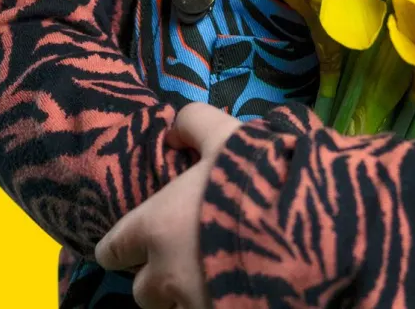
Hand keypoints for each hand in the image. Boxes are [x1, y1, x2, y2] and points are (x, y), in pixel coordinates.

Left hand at [94, 102, 241, 308]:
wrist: (302, 230)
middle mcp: (165, 277)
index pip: (111, 250)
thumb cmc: (253, 178)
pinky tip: (236, 287)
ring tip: (213, 273)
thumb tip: (175, 128)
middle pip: (142, 291)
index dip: (122, 245)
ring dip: (186, 295)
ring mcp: (192, 306)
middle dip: (157, 279)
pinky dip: (216, 303)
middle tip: (183, 258)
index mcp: (156, 229)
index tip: (135, 241)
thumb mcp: (225, 136)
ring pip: (174, 308)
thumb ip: (195, 124)